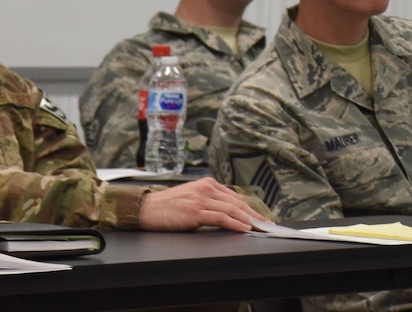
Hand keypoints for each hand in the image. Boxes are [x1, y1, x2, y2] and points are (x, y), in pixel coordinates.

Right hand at [136, 177, 264, 231]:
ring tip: (259, 228)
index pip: (235, 197)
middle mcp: (208, 188)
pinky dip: (235, 223)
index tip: (260, 216)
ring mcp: (202, 199)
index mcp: (208, 184)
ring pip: (232, 209)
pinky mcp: (196, 211)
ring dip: (248, 220)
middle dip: (254, 214)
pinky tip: (243, 228)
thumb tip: (228, 210)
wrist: (146, 208)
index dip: (250, 207)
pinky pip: (221, 217)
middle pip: (237, 203)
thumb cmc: (168, 206)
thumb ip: (209, 199)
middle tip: (266, 224)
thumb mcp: (192, 196)